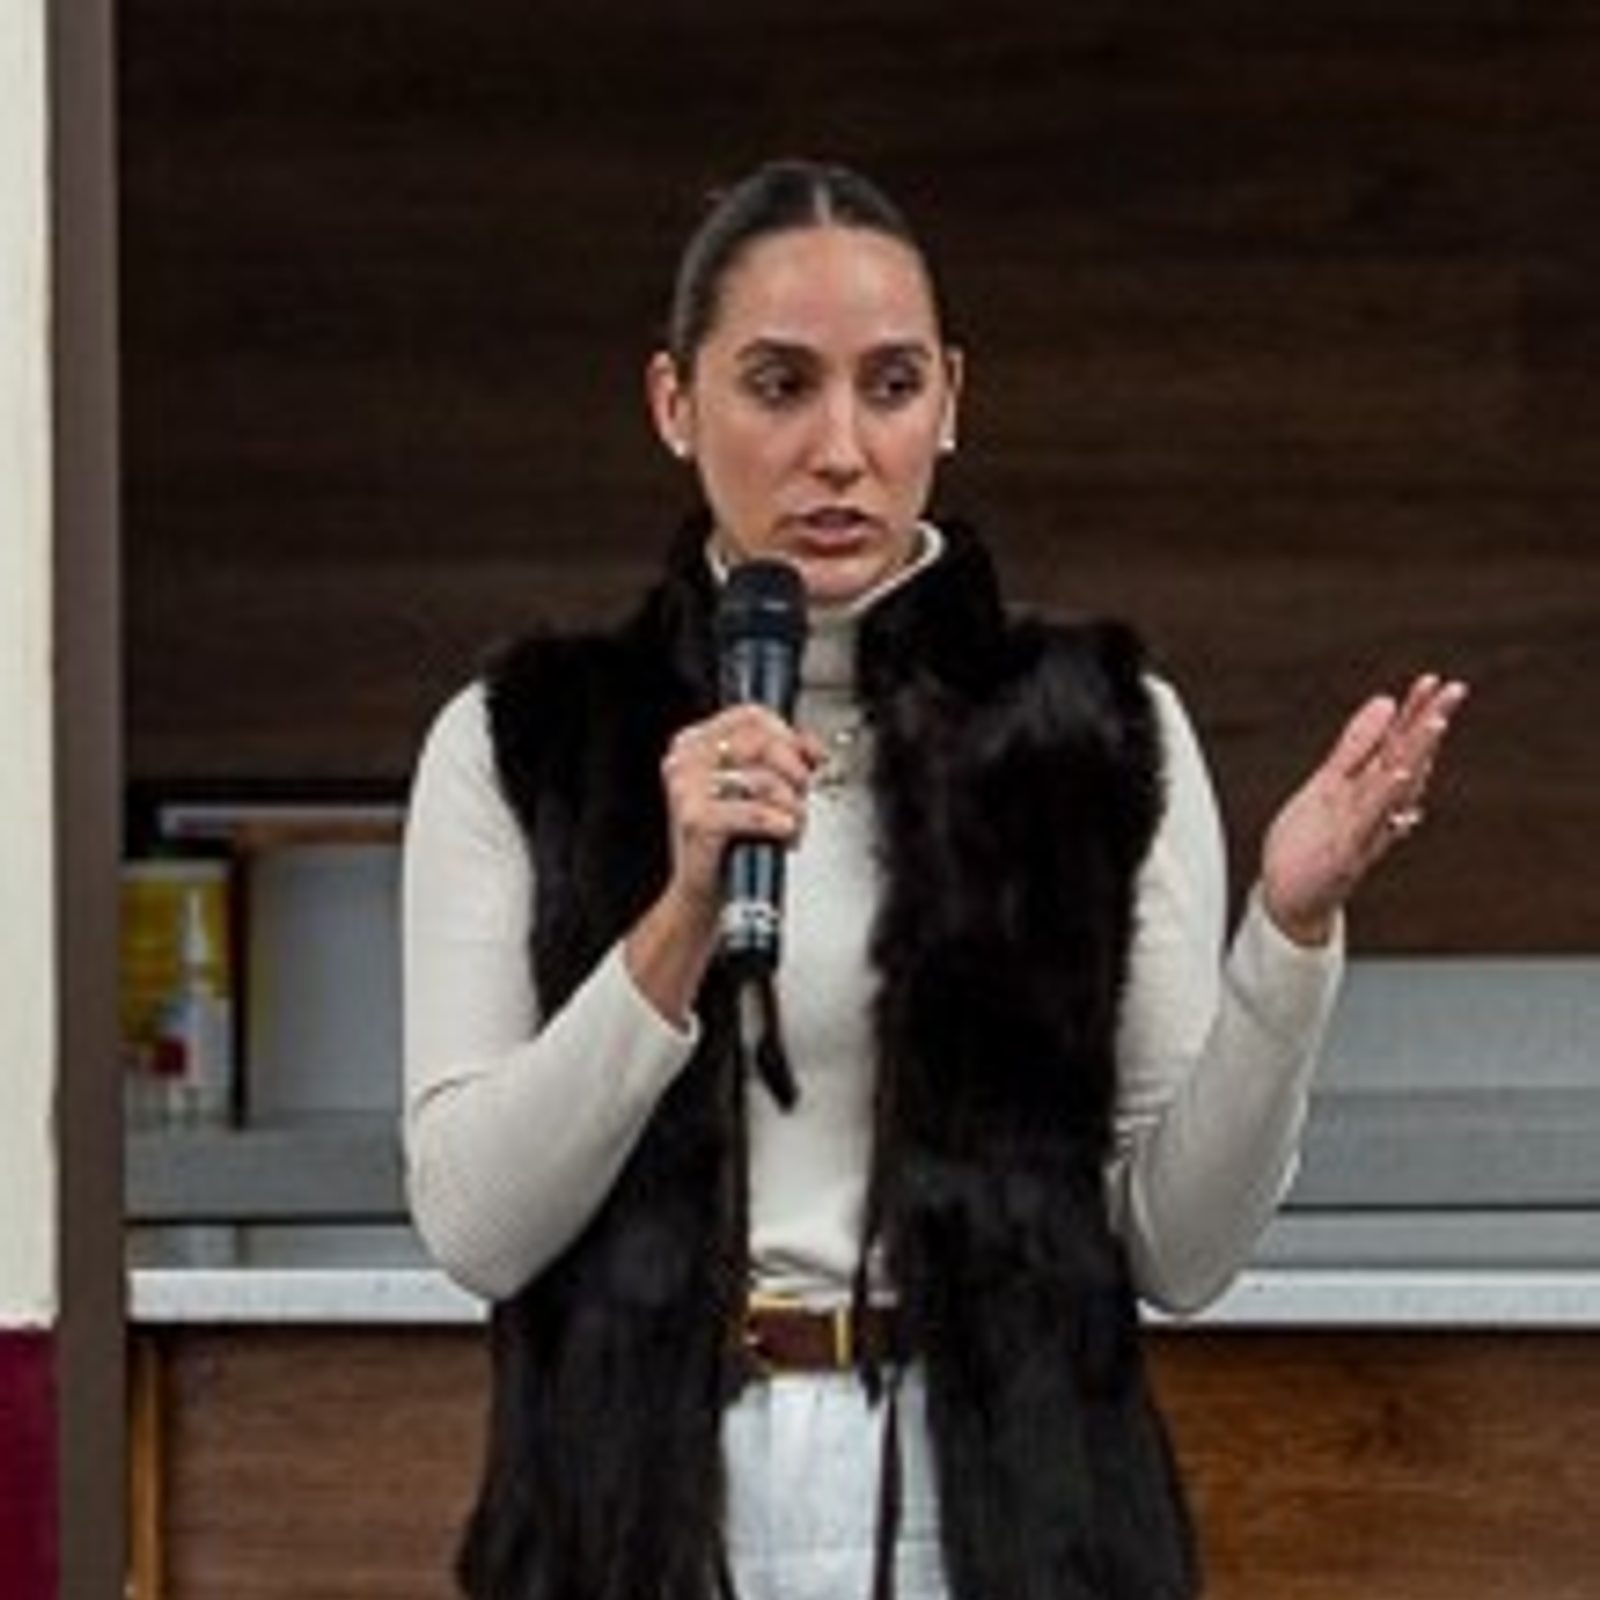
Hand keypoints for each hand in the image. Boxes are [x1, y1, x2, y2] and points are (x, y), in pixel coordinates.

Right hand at [659, 705, 824, 912]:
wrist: (703, 894)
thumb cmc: (730, 843)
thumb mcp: (757, 790)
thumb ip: (783, 758)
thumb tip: (812, 747)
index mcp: (694, 743)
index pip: (751, 716)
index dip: (790, 735)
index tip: (810, 758)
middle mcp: (685, 761)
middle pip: (761, 743)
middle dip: (795, 774)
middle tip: (801, 797)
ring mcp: (686, 789)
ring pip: (764, 780)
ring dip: (793, 808)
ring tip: (790, 826)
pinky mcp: (697, 820)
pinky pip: (756, 812)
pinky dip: (780, 824)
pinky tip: (783, 834)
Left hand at [1259, 674, 1468, 945]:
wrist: (1290, 899)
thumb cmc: (1311, 842)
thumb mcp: (1330, 783)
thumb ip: (1356, 746)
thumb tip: (1384, 701)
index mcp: (1369, 789)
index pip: (1398, 745)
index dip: (1416, 712)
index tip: (1434, 680)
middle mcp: (1374, 808)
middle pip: (1407, 760)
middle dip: (1429, 725)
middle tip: (1454, 690)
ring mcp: (1363, 830)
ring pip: (1396, 789)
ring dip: (1416, 755)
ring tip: (1434, 723)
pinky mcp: (1346, 854)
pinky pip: (1369, 822)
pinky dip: (1384, 799)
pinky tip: (1398, 775)